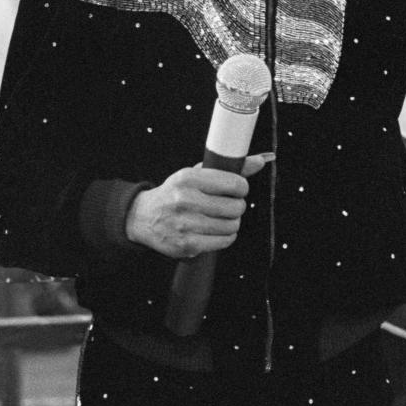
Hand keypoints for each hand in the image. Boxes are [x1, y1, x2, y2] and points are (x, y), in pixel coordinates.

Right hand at [125, 154, 272, 258]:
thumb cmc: (176, 193)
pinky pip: (223, 241)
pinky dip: (226, 236)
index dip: (242, 187)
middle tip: (230, 205)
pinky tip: (216, 230)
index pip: (234, 183)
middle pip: (235, 207)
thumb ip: (228, 168)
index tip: (237, 189)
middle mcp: (186, 200)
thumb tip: (260, 161)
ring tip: (222, 218)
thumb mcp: (196, 174)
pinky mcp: (187, 245)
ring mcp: (185, 224)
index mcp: (189, 178)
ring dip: (232, 222)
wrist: (144, 217)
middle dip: (237, 206)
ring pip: (232, 225)